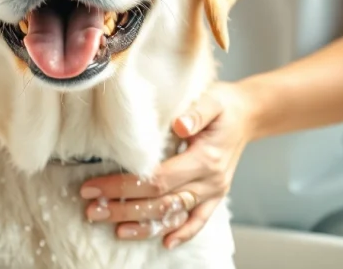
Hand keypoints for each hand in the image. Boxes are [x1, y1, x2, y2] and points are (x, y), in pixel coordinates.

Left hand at [78, 82, 253, 249]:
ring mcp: (213, 192)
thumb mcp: (212, 100)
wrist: (249, 115)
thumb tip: (179, 124)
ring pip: (174, 215)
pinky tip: (166, 243)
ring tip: (114, 228)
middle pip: (160, 202)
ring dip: (144, 225)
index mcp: (205, 159)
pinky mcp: (214, 196)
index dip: (124, 186)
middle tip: (92, 209)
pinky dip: (184, 233)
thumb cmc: (224, 106)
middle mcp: (209, 181)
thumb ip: (196, 112)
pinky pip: (198, 220)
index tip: (94, 186)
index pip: (157, 179)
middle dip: (123, 208)